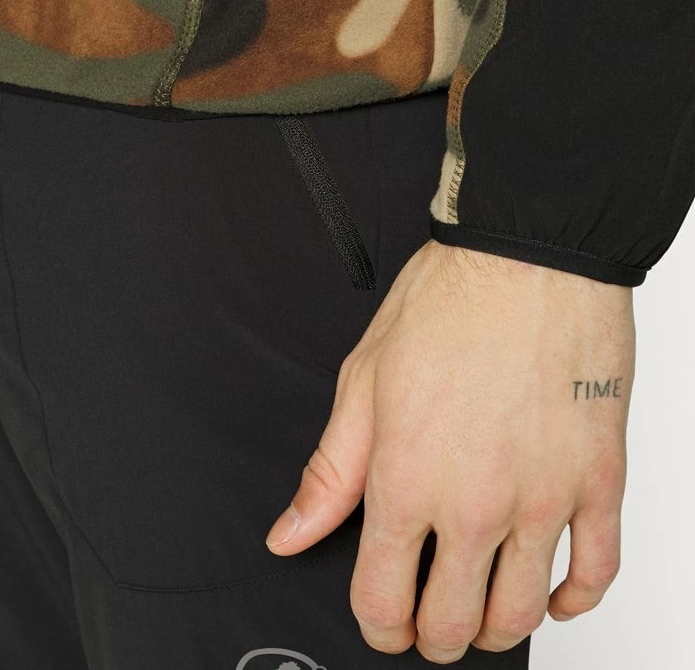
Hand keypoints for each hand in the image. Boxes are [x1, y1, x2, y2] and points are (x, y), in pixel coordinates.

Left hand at [265, 239, 635, 662]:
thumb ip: (330, 472)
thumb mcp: (363, 380)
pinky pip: (596, 572)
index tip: (382, 619)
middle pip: (453, 623)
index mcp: (407, 479)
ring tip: (483, 609)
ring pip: (522, 612)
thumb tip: (292, 532)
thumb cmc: (449, 302)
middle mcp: (475, 503)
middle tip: (429, 620)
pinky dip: (575, 601)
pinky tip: (555, 593)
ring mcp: (543, 497)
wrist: (527, 259)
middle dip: (432, 636)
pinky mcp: (598, 479)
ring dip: (496, 629)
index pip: (383, 600)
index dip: (377, 626)